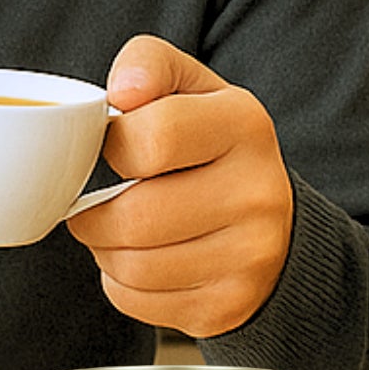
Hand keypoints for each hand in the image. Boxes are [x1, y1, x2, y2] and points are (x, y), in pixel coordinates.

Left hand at [67, 35, 293, 338]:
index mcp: (245, 125)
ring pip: (131, 266)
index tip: (117, 148)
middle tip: (94, 206)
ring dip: (105, 250)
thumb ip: (149, 64)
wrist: (275, 226)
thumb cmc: (211, 147)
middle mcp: (258, 193)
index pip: (153, 137)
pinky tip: (143, 260)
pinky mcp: (230, 305)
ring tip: (119, 232)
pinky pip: (138, 301)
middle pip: (134, 217)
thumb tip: (122, 90)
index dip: (114, 145)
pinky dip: (121, 284)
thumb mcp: (189, 90)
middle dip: (93, 215)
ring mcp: (250, 256)